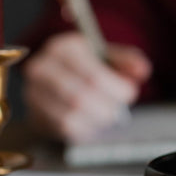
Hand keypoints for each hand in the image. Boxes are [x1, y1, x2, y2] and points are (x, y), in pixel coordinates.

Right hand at [22, 31, 151, 141]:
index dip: (118, 90)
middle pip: (81, 98)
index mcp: (63, 47)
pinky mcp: (34, 114)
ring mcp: (33, 93)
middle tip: (119, 110)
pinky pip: (63, 128)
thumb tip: (142, 70)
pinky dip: (84, 128)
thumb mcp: (106, 56)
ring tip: (106, 114)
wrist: (57, 81)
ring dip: (96, 119)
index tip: (129, 93)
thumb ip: (126, 61)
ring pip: (71, 115)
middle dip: (108, 108)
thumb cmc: (86, 67)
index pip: (94, 76)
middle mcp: (42, 68)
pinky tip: (92, 121)